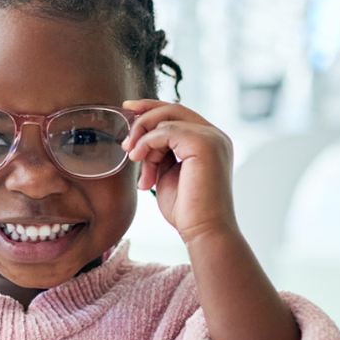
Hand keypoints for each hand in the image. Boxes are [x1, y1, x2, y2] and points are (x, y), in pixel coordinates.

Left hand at [121, 100, 235, 243]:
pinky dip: (147, 143)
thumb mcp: (167, 174)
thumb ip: (161, 153)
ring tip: (133, 158)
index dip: (152, 108)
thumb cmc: (187, 210)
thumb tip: (142, 140)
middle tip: (125, 139)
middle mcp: (214, 135)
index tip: (128, 110)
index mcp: (209, 141)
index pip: (179, 114)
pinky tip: (138, 159)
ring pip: (167, 119)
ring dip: (143, 138)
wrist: (203, 231)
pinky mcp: (204, 145)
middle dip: (143, 117)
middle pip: (173, 109)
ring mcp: (212, 138)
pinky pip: (166, 131)